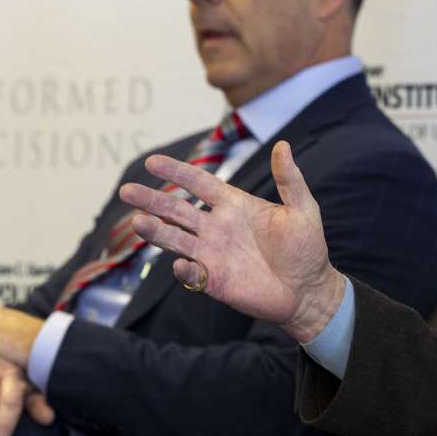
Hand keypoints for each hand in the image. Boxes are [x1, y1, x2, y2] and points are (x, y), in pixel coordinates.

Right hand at [119, 140, 345, 341]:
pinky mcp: (214, 280)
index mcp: (234, 205)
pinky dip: (184, 270)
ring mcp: (213, 253)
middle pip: (177, 209)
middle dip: (152, 199)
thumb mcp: (303, 209)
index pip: (199, 183)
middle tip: (127, 190)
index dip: (177, 172)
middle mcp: (217, 227)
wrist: (309, 290)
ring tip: (137, 222)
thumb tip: (283, 145)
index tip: (152, 161)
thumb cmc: (307, 248)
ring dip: (156, 231)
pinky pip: (191, 274)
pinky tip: (181, 264)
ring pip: (176, 238)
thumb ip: (289, 179)